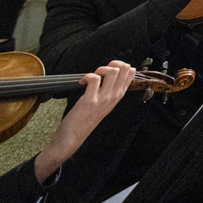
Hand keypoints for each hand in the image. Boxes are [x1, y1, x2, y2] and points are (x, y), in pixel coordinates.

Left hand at [35, 61, 138, 180]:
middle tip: (100, 72)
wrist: (72, 138)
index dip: (120, 66)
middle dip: (112, 64)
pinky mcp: (90, 100)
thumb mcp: (103, 106)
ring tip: (91, 76)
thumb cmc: (85, 120)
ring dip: (100, 69)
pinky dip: (87, 76)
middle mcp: (114, 97)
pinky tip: (81, 82)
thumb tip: (106, 76)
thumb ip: (108, 92)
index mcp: (118, 96)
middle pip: (124, 69)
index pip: (130, 73)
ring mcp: (103, 99)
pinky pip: (94, 79)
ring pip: (112, 71)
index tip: (108, 71)